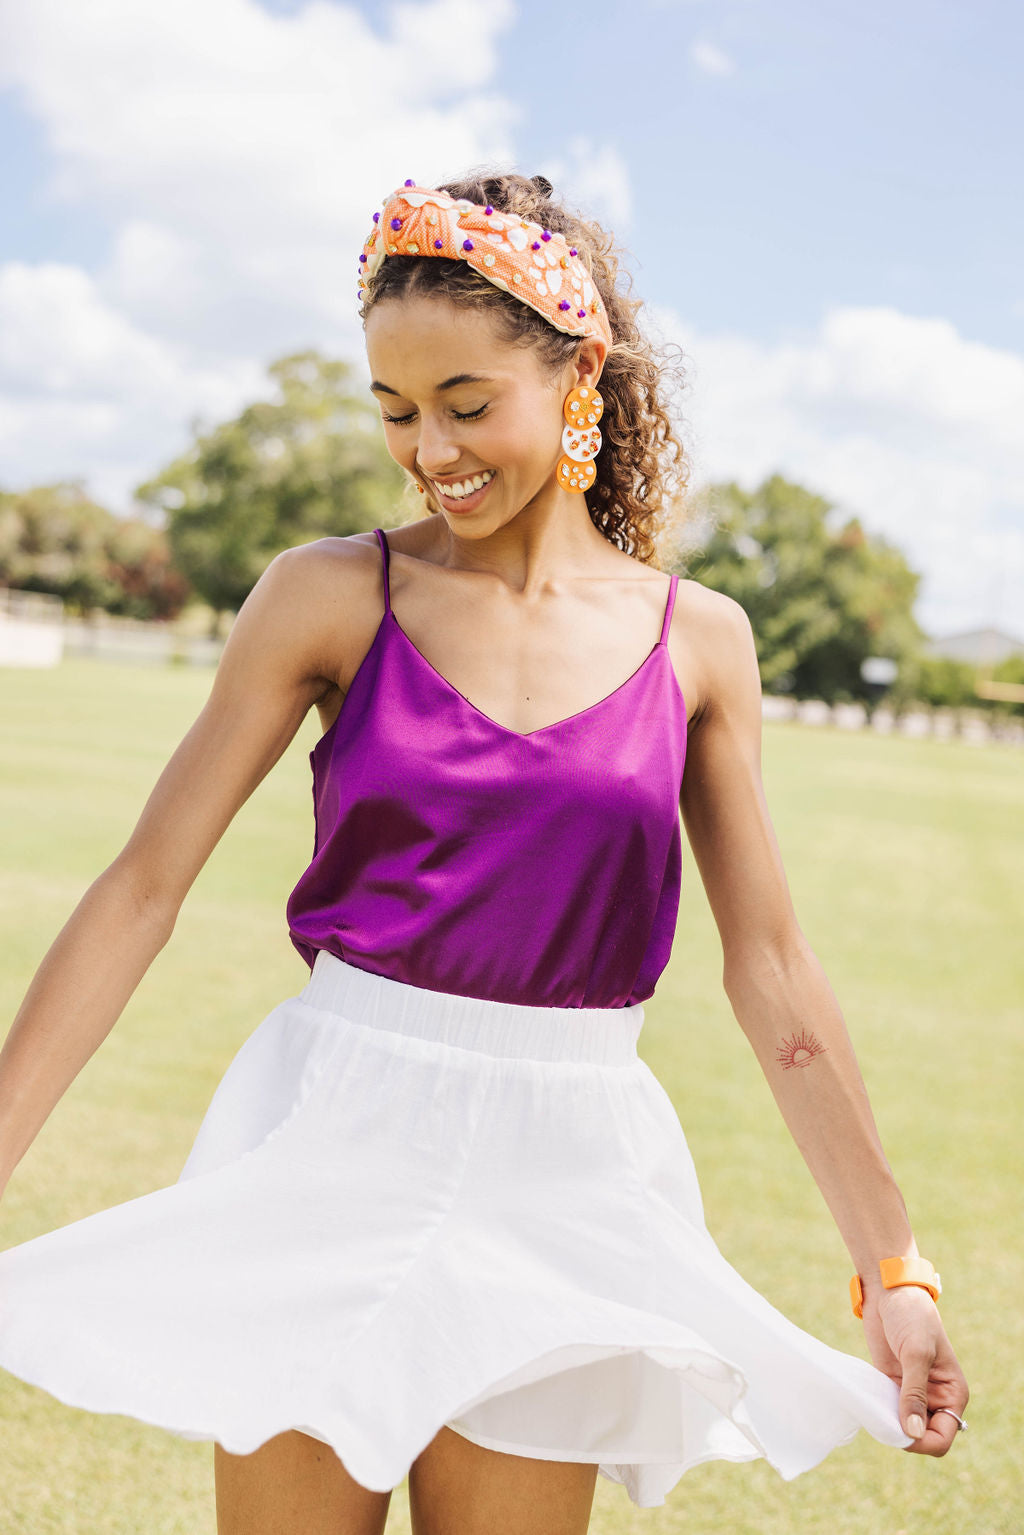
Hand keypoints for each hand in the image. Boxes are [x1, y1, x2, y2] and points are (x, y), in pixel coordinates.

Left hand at [860, 1284, 968, 1455]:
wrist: (889, 1291)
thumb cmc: (911, 1316)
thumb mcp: (916, 1353)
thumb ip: (914, 1394)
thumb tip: (913, 1433)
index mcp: (952, 1393)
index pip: (942, 1437)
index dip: (923, 1442)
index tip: (901, 1432)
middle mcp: (935, 1398)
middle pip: (922, 1437)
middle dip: (904, 1435)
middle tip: (883, 1418)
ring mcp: (912, 1392)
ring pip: (903, 1427)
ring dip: (889, 1424)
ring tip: (875, 1409)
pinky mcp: (891, 1383)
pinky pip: (886, 1410)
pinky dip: (878, 1412)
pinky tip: (867, 1403)